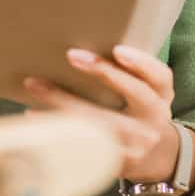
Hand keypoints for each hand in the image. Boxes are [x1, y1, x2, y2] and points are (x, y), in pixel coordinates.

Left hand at [23, 45, 185, 182]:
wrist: (150, 158)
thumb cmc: (137, 111)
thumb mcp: (146, 92)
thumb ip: (129, 72)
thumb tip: (85, 33)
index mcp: (161, 97)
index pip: (160, 77)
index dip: (141, 63)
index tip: (118, 50)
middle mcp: (154, 120)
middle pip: (135, 94)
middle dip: (104, 73)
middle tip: (71, 54)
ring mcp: (136, 144)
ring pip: (102, 122)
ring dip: (64, 102)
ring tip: (34, 84)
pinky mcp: (113, 162)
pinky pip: (83, 143)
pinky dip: (55, 128)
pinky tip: (32, 114)